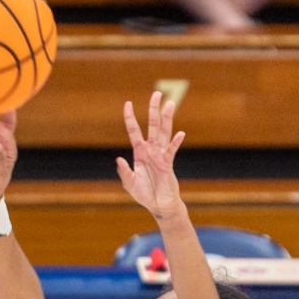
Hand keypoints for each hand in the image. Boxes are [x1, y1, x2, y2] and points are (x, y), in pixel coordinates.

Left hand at [115, 91, 186, 222]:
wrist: (158, 205)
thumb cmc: (145, 194)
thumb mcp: (129, 183)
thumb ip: (124, 172)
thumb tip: (119, 159)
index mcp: (139, 152)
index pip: (134, 130)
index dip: (130, 117)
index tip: (127, 103)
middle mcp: (151, 149)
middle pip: (153, 125)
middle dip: (154, 109)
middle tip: (157, 93)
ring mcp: (160, 155)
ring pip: (164, 132)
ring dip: (167, 118)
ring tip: (170, 104)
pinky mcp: (168, 163)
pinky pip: (171, 151)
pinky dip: (175, 143)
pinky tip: (180, 134)